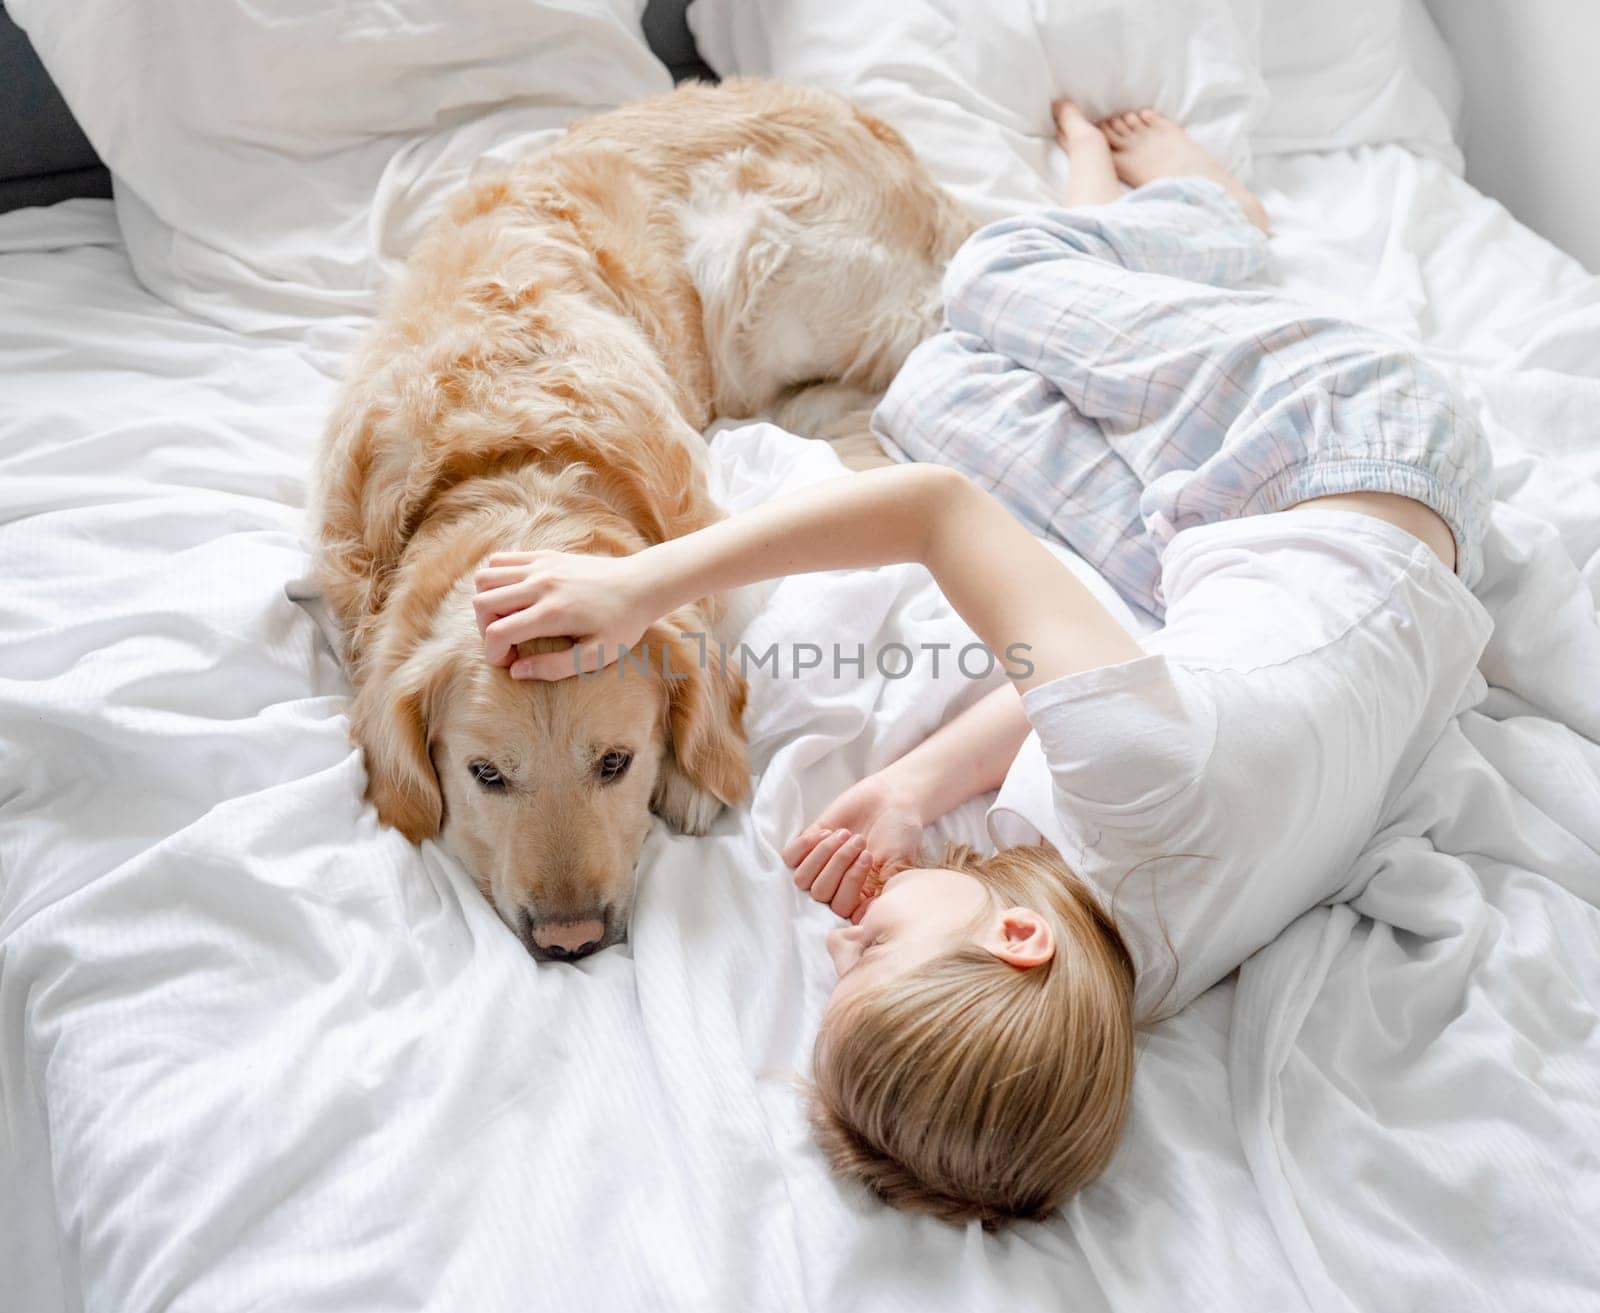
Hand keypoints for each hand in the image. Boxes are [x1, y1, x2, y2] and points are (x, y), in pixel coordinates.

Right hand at [472, 549, 661, 678]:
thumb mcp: (596, 655)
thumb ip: (555, 667)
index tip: (509, 663)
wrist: (642, 584)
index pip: (498, 632)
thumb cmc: (623, 623)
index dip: (493, 654)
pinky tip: (515, 597)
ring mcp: (541, 565)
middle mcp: (541, 584)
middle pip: (482, 603)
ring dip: (487, 603)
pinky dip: (496, 580)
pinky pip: (500, 561)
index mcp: (553, 612)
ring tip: (508, 618)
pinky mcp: (544, 555)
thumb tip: (516, 671)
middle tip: (508, 642)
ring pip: (485, 578)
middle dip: (485, 630)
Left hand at [782, 772, 926, 921]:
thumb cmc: (899, 833)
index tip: (868, 857)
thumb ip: (881, 890)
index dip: (850, 885)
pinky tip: (827, 831)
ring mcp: (820, 867)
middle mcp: (837, 886)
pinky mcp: (808, 846)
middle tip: (860, 840)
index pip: (842, 909)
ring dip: (824, 853)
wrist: (890, 799)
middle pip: (820, 894)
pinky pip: (790, 858)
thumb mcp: (898, 863)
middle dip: (839, 864)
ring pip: (803, 878)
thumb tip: (860, 918)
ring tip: (845, 833)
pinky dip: (805, 845)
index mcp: (859, 898)